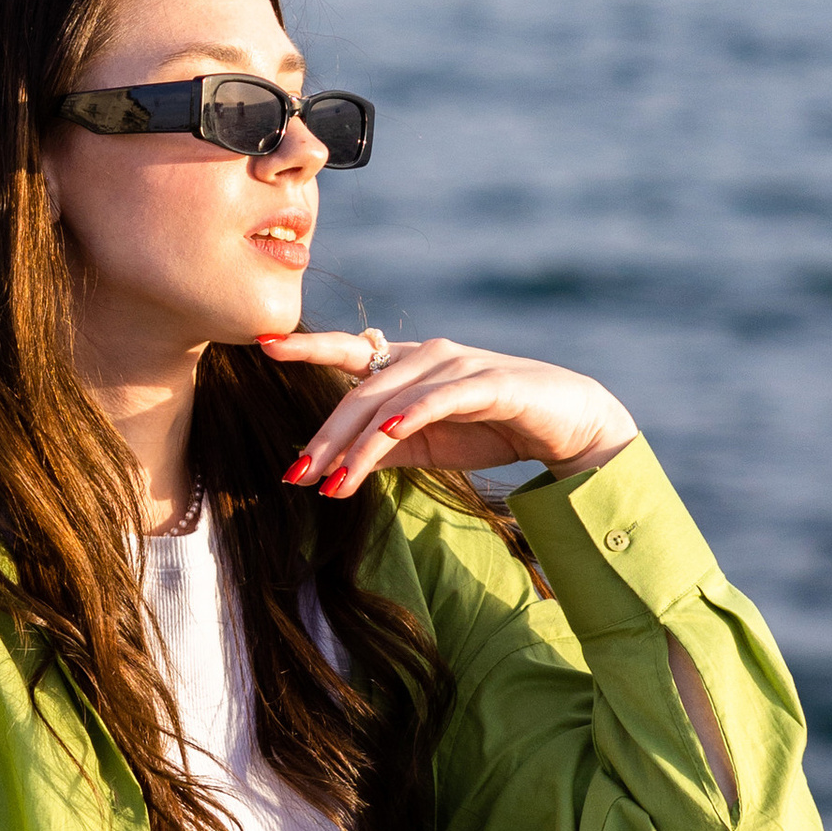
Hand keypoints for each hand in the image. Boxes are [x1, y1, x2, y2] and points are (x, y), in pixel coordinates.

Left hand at [259, 329, 635, 495]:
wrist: (568, 424)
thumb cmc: (492, 427)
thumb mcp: (425, 443)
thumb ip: (382, 448)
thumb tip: (332, 468)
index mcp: (406, 363)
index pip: (347, 351)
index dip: (307, 347)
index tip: (263, 348)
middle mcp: (426, 354)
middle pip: (358, 392)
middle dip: (324, 437)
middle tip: (294, 475)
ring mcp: (458, 365)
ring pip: (391, 401)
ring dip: (357, 445)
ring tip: (332, 484)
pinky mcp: (489, 383)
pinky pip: (439, 399)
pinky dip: (410, 416)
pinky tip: (386, 435)